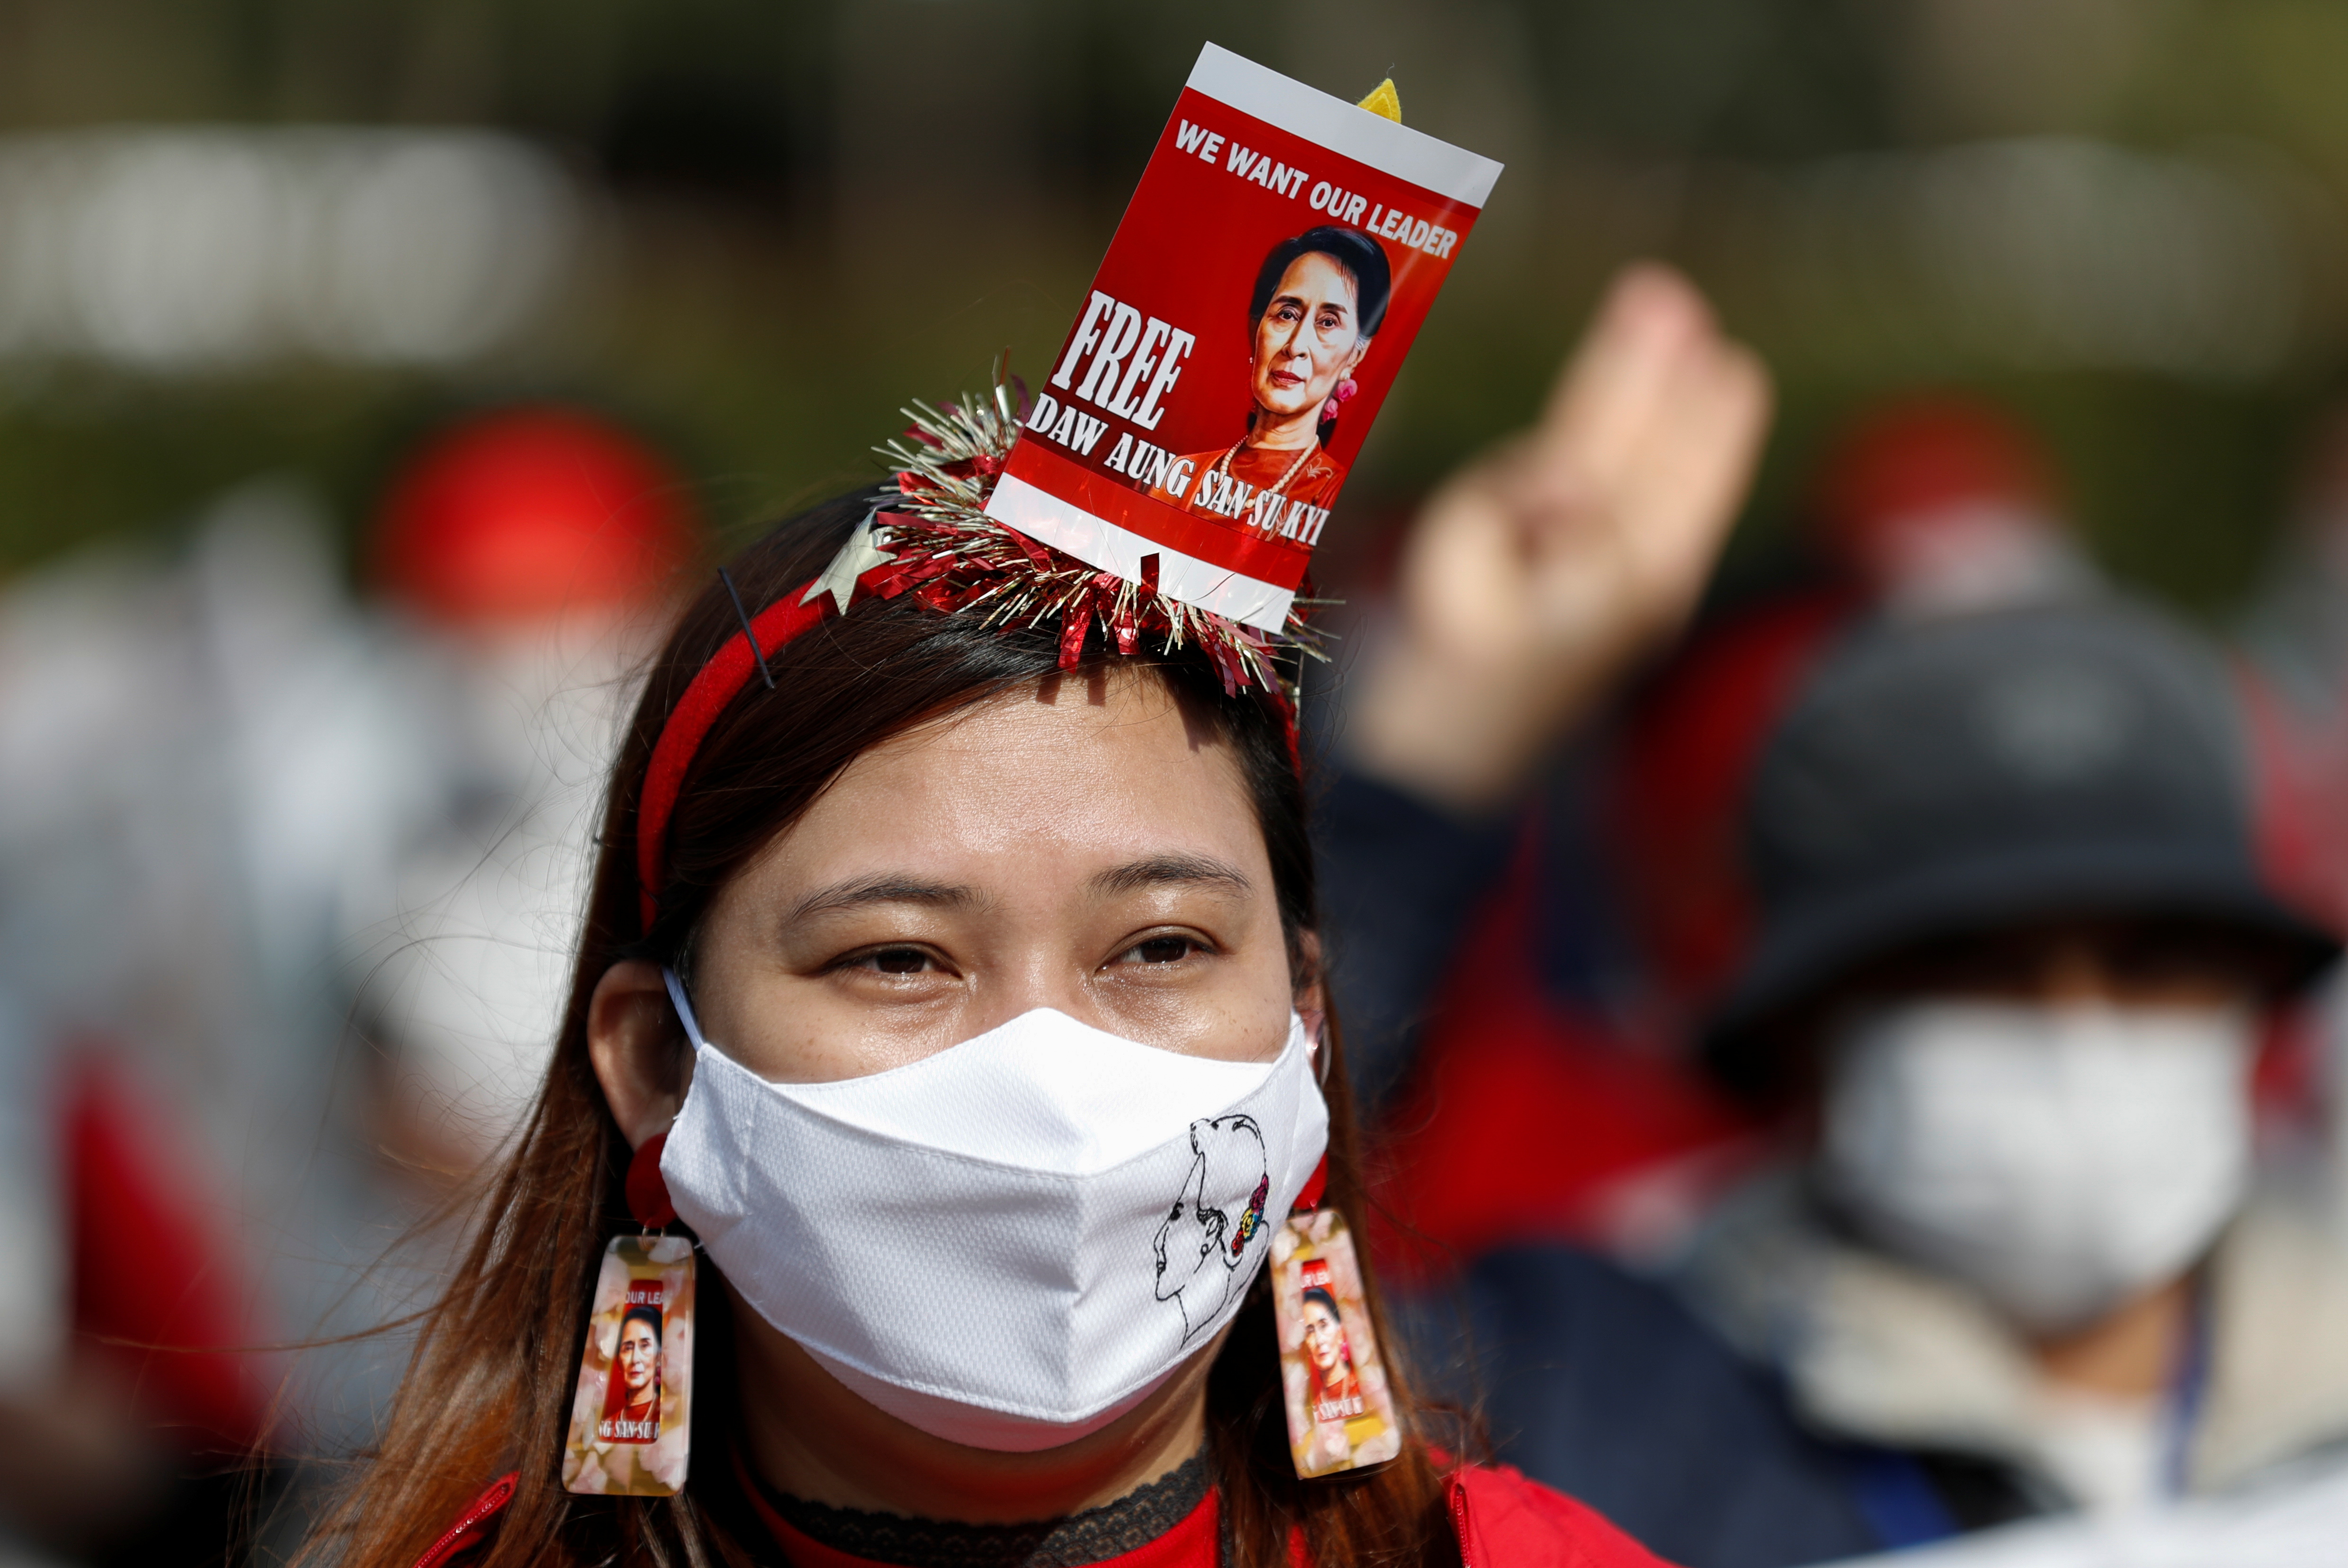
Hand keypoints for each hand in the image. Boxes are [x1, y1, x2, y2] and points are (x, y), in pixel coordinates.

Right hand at [1346, 264, 1771, 810]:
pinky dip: (1700, 468)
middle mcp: (1645, 575)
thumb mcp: (1460, 558)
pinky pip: (1686, 520)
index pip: (1620, 436)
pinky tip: (1705, 438)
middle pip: (1666, 453)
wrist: (1449, 758)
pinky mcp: (1641, 611)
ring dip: (1698, 417)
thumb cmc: (1439, 657)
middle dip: (1673, 379)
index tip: (1650, 299)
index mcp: (1605, 560)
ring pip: (1686, 486)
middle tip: (1678, 301)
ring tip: (1718, 355)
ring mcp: (1650, 596)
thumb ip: (1519, 500)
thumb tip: (1574, 479)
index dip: (1631, 365)